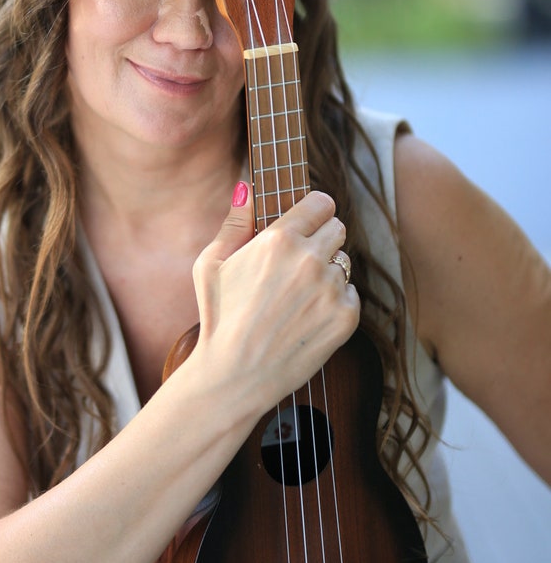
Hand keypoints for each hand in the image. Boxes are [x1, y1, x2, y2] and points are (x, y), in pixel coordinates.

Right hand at [192, 185, 359, 414]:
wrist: (234, 375)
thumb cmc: (218, 317)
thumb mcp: (210, 263)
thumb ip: (234, 221)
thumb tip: (247, 187)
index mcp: (279, 239)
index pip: (321, 202)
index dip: (312, 212)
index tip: (306, 223)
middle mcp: (310, 259)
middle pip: (338, 228)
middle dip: (321, 240)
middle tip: (298, 265)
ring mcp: (331, 289)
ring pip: (343, 263)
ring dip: (326, 274)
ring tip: (297, 298)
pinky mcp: (346, 317)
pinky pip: (351, 294)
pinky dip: (335, 303)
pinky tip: (307, 318)